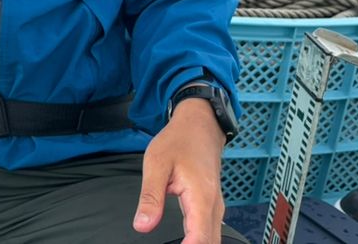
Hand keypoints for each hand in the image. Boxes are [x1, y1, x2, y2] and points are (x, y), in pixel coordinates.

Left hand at [134, 98, 226, 243]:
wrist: (200, 125)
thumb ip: (151, 197)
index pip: (198, 239)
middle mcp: (214, 207)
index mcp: (201, 198)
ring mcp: (216, 208)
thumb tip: (142, 226)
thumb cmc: (178, 141)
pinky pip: (210, 232)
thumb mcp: (156, 164)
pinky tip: (184, 242)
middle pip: (209, 243)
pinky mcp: (212, 206)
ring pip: (212, 240)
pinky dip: (198, 241)